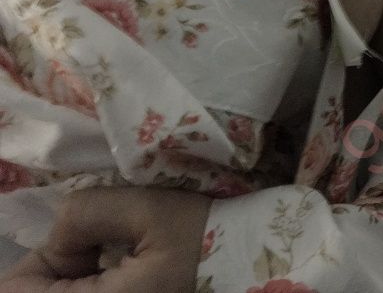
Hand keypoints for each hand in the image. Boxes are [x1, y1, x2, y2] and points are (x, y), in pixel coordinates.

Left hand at [0, 187, 211, 292]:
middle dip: (62, 265)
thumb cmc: (202, 235)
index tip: (84, 240)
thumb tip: (61, 230)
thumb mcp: (147, 209)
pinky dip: (98, 280)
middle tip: (107, 242)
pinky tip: (129, 266)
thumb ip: (86, 212)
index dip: (38, 262)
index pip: (17, 292)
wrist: (248, 258)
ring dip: (80, 273)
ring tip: (122, 252)